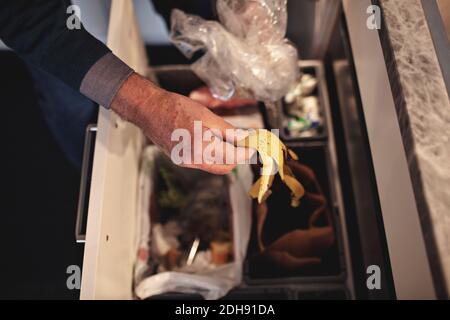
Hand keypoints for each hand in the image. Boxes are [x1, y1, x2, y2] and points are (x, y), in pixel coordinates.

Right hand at [111, 73, 251, 173]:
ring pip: (214, 166)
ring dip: (224, 157)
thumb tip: (245, 138)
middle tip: (242, 143)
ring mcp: (186, 162)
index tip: (253, 145)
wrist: (150, 110)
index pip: (234, 157)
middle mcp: (194, 159)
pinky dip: (211, 155)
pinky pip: (202, 163)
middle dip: (237, 157)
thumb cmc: (176, 108)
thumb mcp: (207, 116)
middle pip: (225, 167)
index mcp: (203, 147)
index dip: (246, 152)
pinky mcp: (180, 161)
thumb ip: (228, 130)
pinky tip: (209, 141)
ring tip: (226, 140)